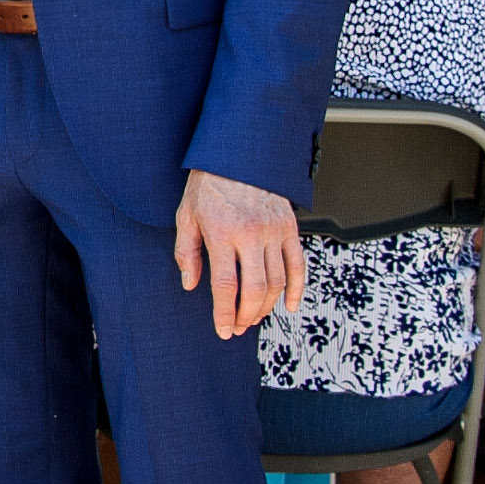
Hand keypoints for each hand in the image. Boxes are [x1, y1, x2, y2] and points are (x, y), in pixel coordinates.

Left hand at [174, 167, 302, 337]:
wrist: (238, 154)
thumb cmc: (210, 183)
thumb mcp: (186, 215)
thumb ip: (187, 251)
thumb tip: (191, 284)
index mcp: (222, 232)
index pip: (224, 285)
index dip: (224, 313)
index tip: (223, 329)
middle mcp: (251, 234)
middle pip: (254, 289)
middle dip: (246, 315)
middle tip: (239, 327)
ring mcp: (274, 231)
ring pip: (277, 281)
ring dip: (267, 306)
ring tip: (254, 317)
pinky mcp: (289, 227)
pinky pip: (298, 264)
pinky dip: (297, 289)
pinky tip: (289, 305)